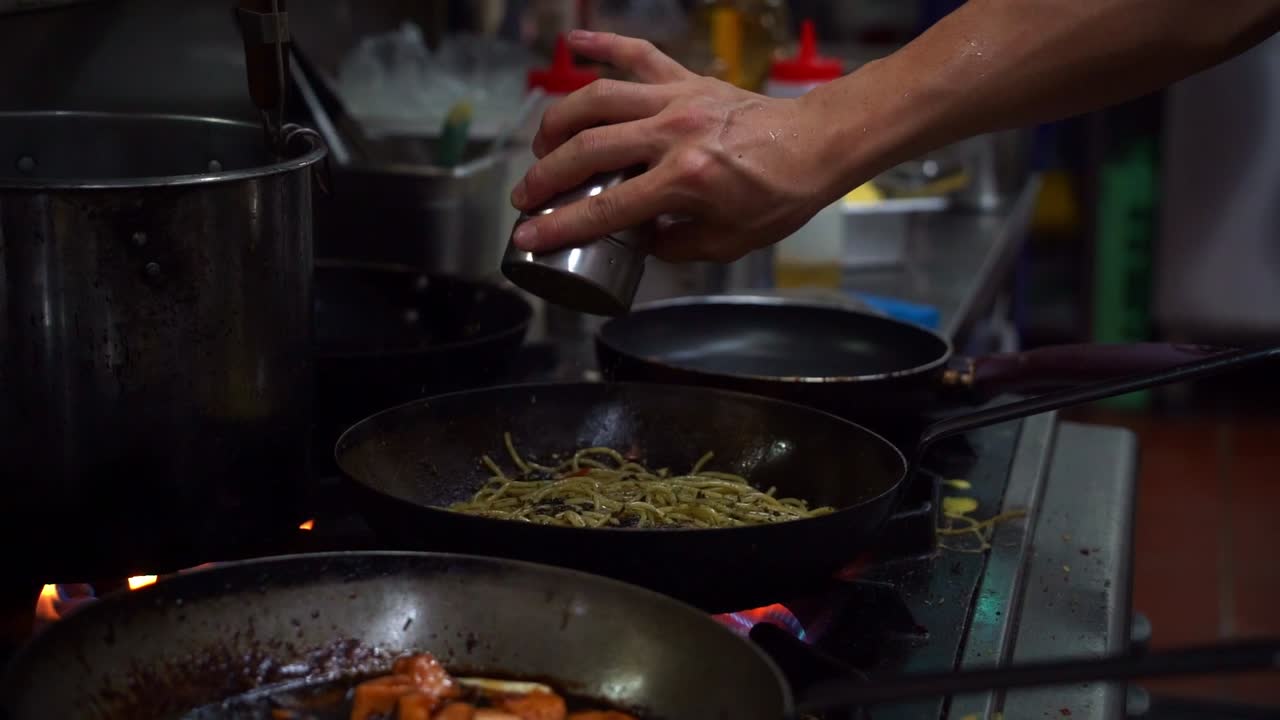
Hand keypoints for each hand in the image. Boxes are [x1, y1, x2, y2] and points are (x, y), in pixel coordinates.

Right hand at [509, 30, 844, 262]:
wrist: (816, 147)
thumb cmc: (778, 195)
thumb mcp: (727, 242)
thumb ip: (674, 246)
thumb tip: (637, 242)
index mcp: (686, 180)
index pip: (607, 209)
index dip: (559, 225)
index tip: (526, 236)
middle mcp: (674, 135)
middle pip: (588, 151)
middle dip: (546, 176)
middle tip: (525, 195)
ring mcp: (678, 101)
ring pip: (598, 99)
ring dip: (559, 121)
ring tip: (543, 146)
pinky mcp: (686, 80)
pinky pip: (637, 54)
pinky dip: (602, 44)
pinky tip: (573, 42)